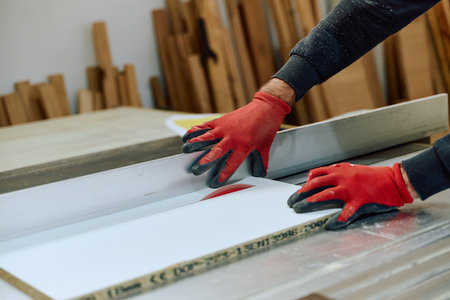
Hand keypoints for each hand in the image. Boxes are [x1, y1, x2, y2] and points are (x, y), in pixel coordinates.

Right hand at [182, 92, 290, 187]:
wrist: (265, 108)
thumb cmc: (266, 128)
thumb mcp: (264, 147)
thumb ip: (261, 162)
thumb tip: (259, 174)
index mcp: (244, 146)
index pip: (231, 164)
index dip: (222, 174)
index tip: (214, 182)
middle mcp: (232, 137)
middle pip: (216, 151)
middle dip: (205, 161)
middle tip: (196, 169)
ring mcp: (225, 128)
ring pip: (207, 137)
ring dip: (195, 144)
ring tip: (185, 150)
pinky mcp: (220, 120)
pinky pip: (205, 126)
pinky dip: (195, 131)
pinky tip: (186, 136)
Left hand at [287, 163, 413, 229]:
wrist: (394, 180)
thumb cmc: (373, 177)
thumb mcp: (352, 169)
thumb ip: (335, 171)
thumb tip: (315, 174)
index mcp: (340, 171)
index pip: (316, 175)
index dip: (304, 184)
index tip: (296, 192)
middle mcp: (343, 178)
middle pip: (316, 185)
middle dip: (301, 194)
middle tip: (291, 202)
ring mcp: (350, 190)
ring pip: (325, 195)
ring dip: (310, 202)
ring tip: (299, 209)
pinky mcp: (359, 202)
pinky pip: (345, 213)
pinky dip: (336, 220)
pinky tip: (328, 226)